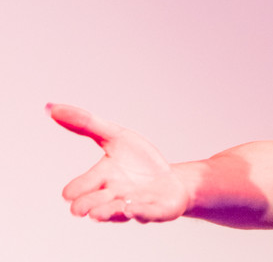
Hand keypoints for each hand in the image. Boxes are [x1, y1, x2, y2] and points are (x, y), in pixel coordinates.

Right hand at [49, 103, 188, 222]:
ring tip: (99, 212)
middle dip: (86, 205)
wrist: (172, 180)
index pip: (77, 190)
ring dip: (107, 212)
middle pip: (90, 205)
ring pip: (116, 213)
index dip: (75, 190)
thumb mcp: (115, 136)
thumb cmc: (139, 161)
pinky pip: (147, 214)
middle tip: (82, 207)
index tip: (71, 192)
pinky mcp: (157, 210)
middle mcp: (113, 197)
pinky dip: (140, 213)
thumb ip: (85, 124)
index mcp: (101, 180)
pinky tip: (133, 209)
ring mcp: (134, 205)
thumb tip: (50, 107)